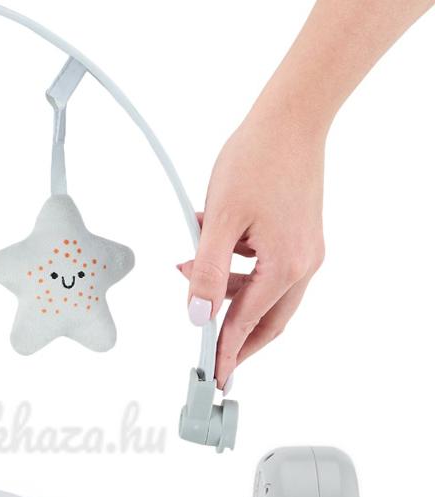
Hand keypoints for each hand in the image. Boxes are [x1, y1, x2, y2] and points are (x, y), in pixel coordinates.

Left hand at [179, 108, 326, 389]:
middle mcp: (304, 263)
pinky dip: (237, 271)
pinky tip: (210, 249)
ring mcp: (305, 250)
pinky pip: (266, 270)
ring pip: (265, 295)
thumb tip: (198, 315)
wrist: (291, 117)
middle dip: (236, 341)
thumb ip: (207, 273)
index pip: (247, 324)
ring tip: (191, 271)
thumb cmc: (256, 159)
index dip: (226, 353)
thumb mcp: (220, 222)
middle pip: (267, 322)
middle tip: (213, 362)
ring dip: (227, 293)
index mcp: (285, 265)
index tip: (214, 378)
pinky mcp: (299, 237)